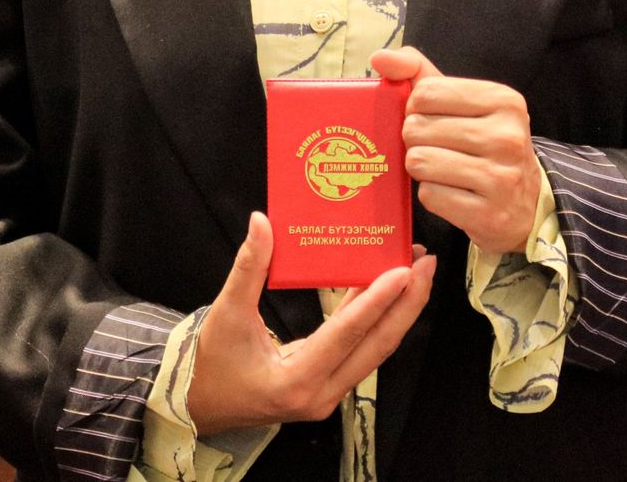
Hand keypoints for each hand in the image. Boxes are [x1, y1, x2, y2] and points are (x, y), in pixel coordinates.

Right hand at [186, 212, 434, 437]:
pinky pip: (360, 349)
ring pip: (374, 349)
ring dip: (397, 311)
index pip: (346, 334)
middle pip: (376, 345)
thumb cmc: (211, 365)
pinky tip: (385, 288)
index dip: (376, 301)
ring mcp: (327, 393)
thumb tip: (261, 221)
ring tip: (415, 270)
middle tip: (426, 263)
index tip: (404, 272)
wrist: (200, 405)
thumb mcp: (226, 313)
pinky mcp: (327, 385)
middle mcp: (321, 394)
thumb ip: (248, 267)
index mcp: (296, 381)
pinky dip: (375, 319)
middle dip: (407, 304)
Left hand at [370, 45, 537, 257]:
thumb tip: (380, 58)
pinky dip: (431, 194)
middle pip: (417, 128)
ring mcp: (501, 178)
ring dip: (420, 167)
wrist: (526, 203)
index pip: (426, 92)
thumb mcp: (463, 102)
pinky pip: (429, 195)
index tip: (429, 118)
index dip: (414, 107)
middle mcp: (507, 137)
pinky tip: (452, 193)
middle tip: (435, 147)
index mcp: (504, 101)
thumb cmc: (484, 143)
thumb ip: (420, 72)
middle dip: (415, 140)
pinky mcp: (489, 215)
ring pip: (419, 162)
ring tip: (441, 169)